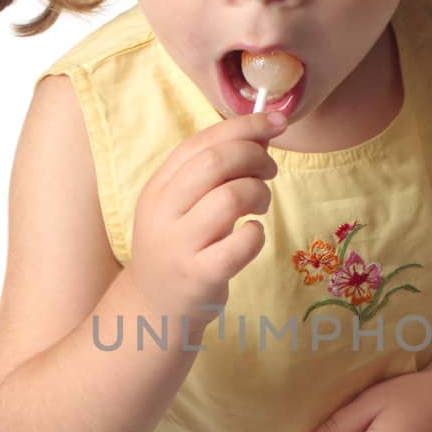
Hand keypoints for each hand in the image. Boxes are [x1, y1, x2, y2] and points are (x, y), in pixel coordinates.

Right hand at [128, 109, 286, 324]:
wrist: (155, 307)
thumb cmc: (181, 246)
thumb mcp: (183, 204)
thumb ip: (215, 170)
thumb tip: (263, 133)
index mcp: (158, 186)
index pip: (200, 142)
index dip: (243, 126)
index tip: (276, 123)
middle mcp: (163, 212)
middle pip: (215, 163)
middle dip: (254, 157)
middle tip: (270, 170)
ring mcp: (179, 245)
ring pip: (229, 198)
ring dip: (258, 193)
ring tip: (260, 205)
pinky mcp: (199, 276)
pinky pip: (239, 246)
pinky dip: (256, 234)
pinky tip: (252, 235)